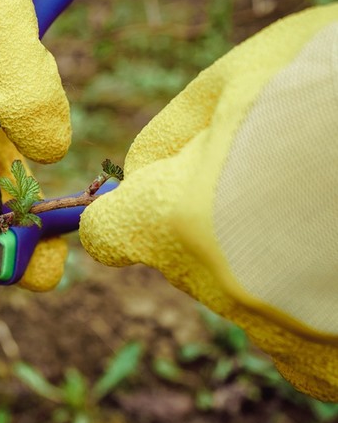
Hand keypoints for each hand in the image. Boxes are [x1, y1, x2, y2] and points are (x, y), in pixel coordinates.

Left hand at [80, 4, 337, 400]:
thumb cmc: (337, 79)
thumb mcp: (240, 78)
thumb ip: (168, 134)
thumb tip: (135, 174)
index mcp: (183, 221)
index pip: (108, 234)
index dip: (123, 212)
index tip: (145, 201)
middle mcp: (228, 291)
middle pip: (183, 262)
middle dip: (210, 224)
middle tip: (278, 178)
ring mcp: (292, 334)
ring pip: (243, 300)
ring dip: (267, 264)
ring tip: (323, 210)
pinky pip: (300, 344)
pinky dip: (310, 305)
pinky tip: (336, 258)